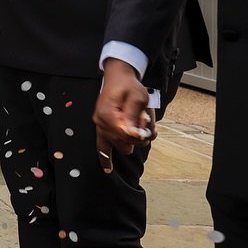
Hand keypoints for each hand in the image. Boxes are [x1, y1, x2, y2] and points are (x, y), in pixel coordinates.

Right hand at [93, 58, 154, 173]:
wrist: (118, 78)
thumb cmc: (129, 86)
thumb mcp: (138, 97)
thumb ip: (135, 116)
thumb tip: (134, 135)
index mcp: (108, 113)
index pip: (126, 134)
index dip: (140, 132)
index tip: (147, 125)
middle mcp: (101, 122)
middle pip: (125, 142)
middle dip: (140, 135)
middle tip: (145, 119)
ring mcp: (100, 126)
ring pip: (121, 145)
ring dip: (134, 139)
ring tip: (140, 123)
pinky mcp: (102, 129)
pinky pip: (101, 147)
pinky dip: (104, 158)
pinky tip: (108, 169)